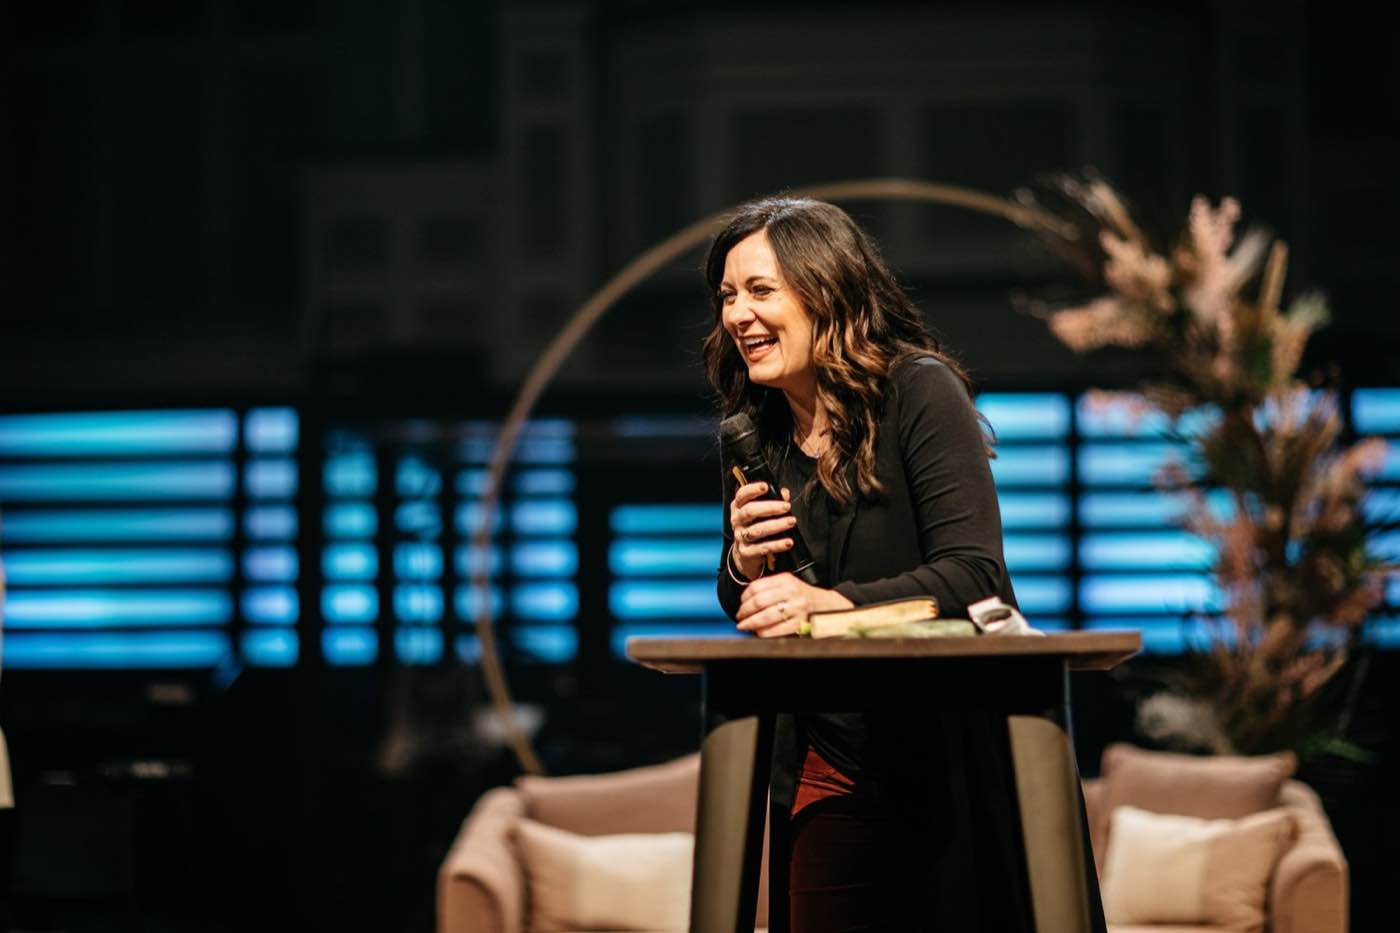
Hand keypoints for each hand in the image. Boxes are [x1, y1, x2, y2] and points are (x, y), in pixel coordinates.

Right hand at [729, 481, 795, 579]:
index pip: (742, 495)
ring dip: (776, 525)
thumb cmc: (755, 526)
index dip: (752, 489)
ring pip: (757, 530)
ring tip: (791, 522)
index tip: (765, 486)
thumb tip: (784, 493)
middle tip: (787, 506)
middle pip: (750, 511)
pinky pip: (762, 548)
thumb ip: (773, 500)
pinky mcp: (746, 552)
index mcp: (739, 507)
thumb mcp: (761, 512)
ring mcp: (740, 536)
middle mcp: (737, 520)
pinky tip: (788, 542)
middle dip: (770, 507)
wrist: (746, 554)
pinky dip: (777, 545)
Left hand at [736, 573, 853, 637]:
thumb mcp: (788, 585)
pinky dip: (764, 632)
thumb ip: (769, 589)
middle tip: (739, 618)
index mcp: (785, 579)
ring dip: (751, 623)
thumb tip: (745, 602)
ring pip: (766, 616)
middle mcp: (791, 592)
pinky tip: (759, 632)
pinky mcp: (800, 623)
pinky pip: (776, 629)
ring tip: (744, 626)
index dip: (744, 598)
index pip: (757, 587)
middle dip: (745, 612)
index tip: (740, 605)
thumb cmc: (801, 596)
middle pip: (759, 601)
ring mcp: (797, 608)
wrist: (826, 605)